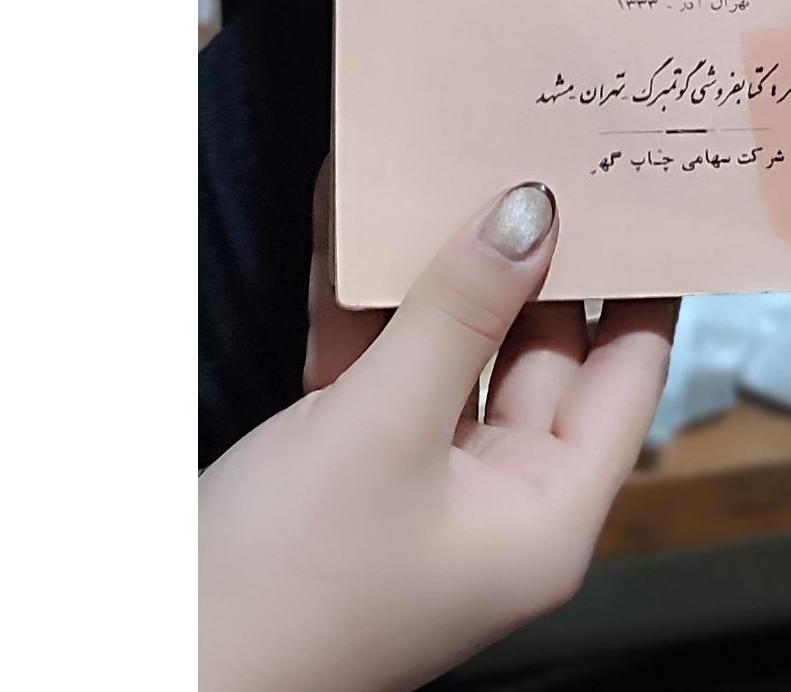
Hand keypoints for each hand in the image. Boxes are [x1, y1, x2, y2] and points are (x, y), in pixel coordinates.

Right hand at [200, 178, 675, 691]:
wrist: (141, 668)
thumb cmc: (281, 594)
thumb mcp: (384, 428)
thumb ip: (461, 312)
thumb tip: (531, 214)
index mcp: (546, 512)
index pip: (629, 372)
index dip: (645, 282)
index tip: (649, 197)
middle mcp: (497, 497)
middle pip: (540, 347)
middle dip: (535, 253)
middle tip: (543, 150)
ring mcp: (421, 479)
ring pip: (454, 345)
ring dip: (441, 264)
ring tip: (454, 161)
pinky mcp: (349, 466)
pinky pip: (378, 363)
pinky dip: (365, 299)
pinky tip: (351, 216)